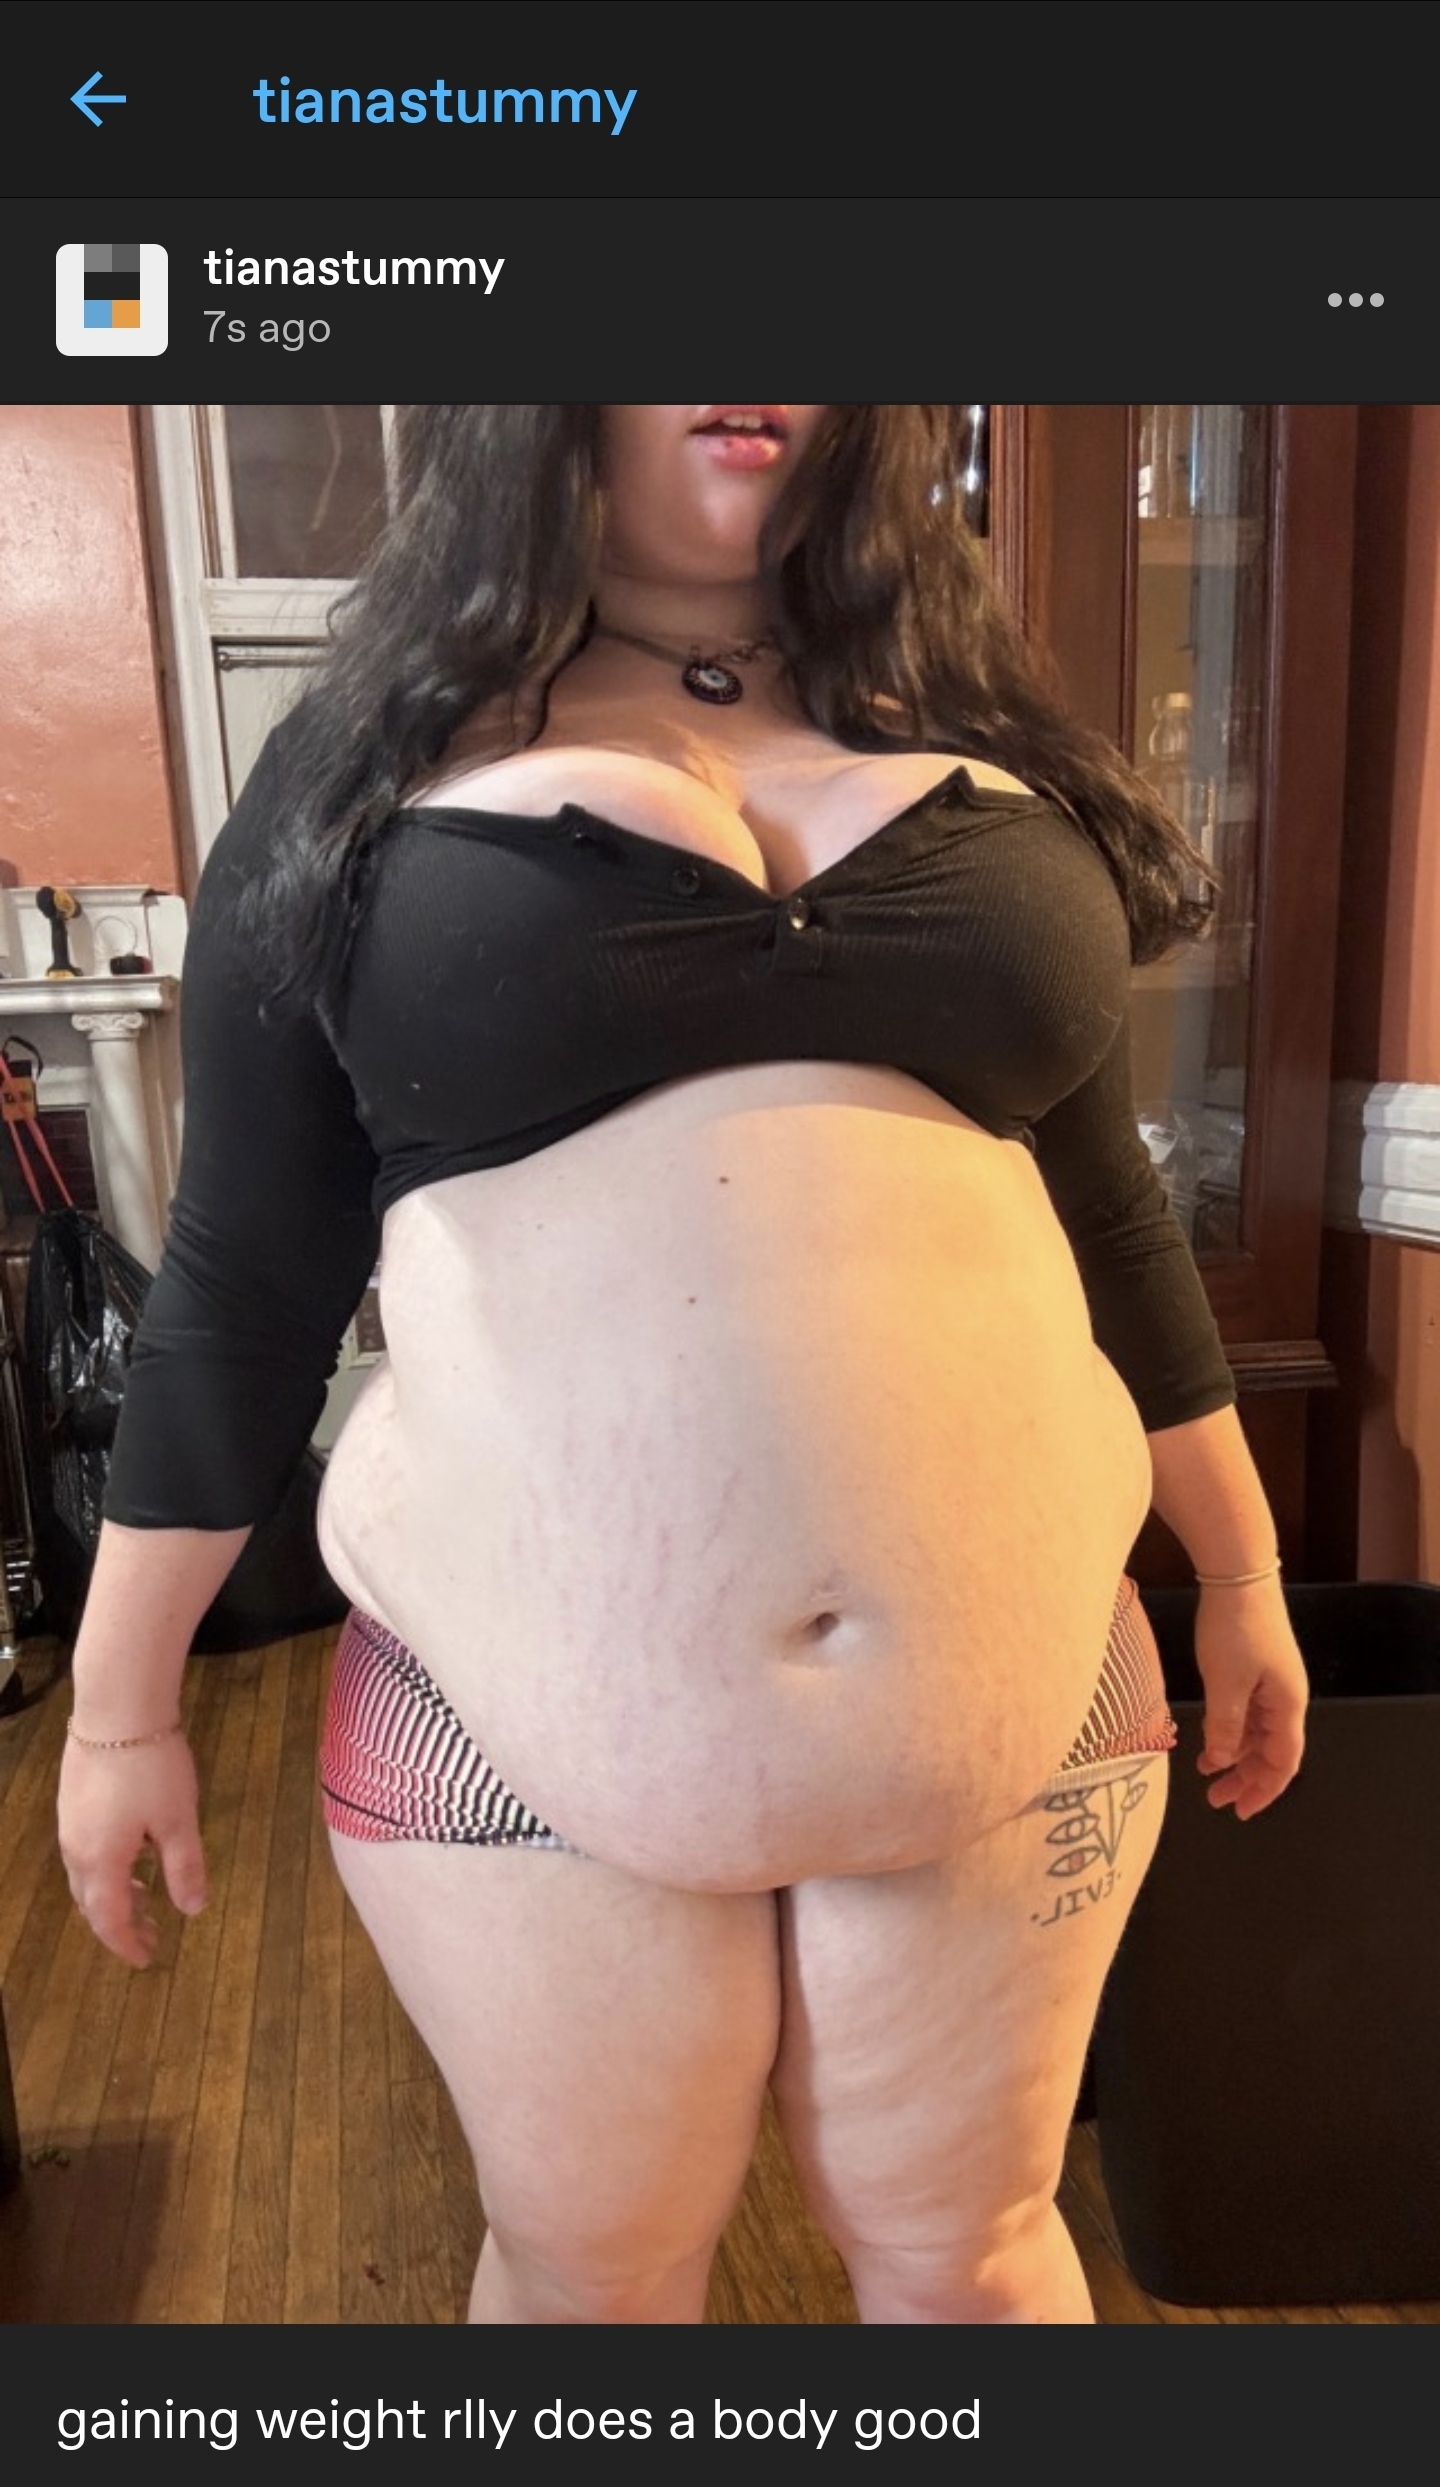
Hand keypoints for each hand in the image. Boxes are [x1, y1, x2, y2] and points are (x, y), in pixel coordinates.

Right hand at [58, 1733, 207, 1967]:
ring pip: (85, 1876)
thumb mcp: (178, 1821)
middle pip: (91, 1902)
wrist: (116, 1707)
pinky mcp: (71, 1800)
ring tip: (144, 1898)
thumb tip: (193, 1911)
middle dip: (119, 1923)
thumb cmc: (151, 1767)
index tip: (147, 1959)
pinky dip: (105, 1869)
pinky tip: (131, 1853)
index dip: (127, 1944)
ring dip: (111, 1895)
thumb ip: (184, 1868)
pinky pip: (84, 1852)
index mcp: (100, 1862)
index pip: (109, 1920)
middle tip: (151, 1934)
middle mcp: (75, 1849)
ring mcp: (69, 1823)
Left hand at [1193, 1580, 1307, 1819]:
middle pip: (1271, 1751)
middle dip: (1246, 1778)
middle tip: (1216, 1800)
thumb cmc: (1235, 1628)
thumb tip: (1220, 1760)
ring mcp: (1271, 1683)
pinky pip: (1246, 1711)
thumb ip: (1224, 1726)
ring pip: (1256, 1732)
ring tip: (1206, 1772)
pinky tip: (1208, 1739)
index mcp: (1287, 1705)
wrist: (1238, 1575)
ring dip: (1234, 1754)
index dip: (1265, 1791)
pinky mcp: (1255, 1668)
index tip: (1241, 1812)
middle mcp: (1286, 1698)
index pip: (1283, 1762)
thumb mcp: (1225, 1683)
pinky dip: (1229, 1729)